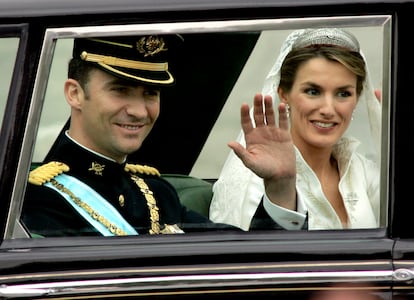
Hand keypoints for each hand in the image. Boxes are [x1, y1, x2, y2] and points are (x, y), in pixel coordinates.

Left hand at [228, 93, 296, 208]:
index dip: (245, 114)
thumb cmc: (264, 170)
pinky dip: (282, 114)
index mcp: (251, 138)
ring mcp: (272, 132)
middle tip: (257, 96)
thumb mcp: (250, 162)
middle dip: (257, 106)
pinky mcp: (283, 134)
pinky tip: (281, 106)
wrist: (280, 176)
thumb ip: (240, 152)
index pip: (246, 122)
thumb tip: (230, 144)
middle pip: (258, 116)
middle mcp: (261, 133)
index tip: (244, 105)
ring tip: (267, 98)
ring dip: (268, 107)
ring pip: (270, 116)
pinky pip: (283, 122)